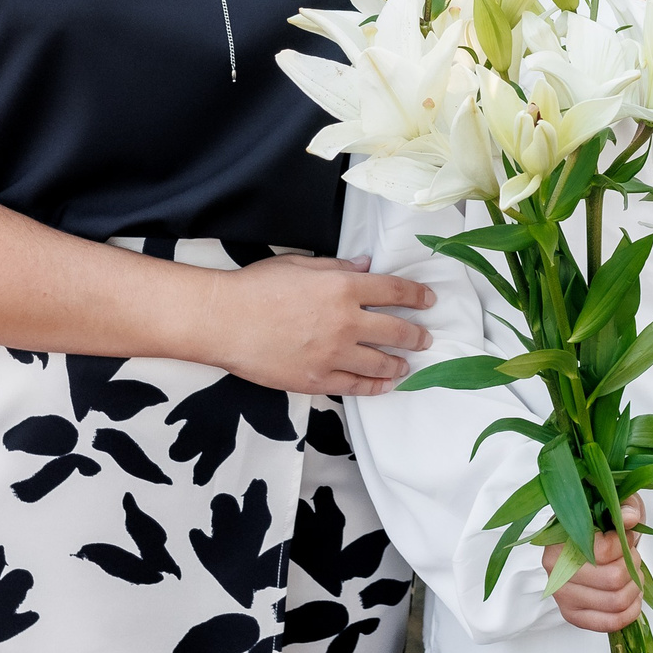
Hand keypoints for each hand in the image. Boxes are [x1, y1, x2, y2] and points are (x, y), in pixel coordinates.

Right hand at [207, 255, 432, 395]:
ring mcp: (332, 354)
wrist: (224, 321)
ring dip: (399, 365)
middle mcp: (345, 322)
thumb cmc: (257, 287)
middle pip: (396, 331)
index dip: (417, 296)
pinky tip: (383, 385)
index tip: (429, 301)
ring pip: (380, 364)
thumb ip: (338, 267)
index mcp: (342, 288)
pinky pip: (355, 387)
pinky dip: (374, 387)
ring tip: (406, 365)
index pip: (394, 292)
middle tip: (426, 338)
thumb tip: (366, 265)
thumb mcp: (300, 265)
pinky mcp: (316, 380)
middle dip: (417, 336)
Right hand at [546, 495, 645, 632]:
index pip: (603, 551)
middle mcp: (554, 569)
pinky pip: (608, 623)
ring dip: (635, 587)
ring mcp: (562, 595)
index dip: (624, 544)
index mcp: (559, 538)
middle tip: (631, 556)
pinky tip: (632, 597)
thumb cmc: (600, 520)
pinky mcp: (572, 614)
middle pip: (613, 580)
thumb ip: (622, 506)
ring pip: (615, 602)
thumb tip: (628, 517)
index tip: (624, 535)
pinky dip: (630, 612)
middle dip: (633, 565)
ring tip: (633, 574)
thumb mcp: (613, 504)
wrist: (586, 538)